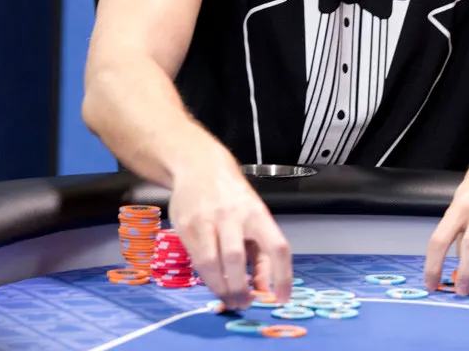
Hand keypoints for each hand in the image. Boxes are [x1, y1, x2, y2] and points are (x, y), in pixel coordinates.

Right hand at [168, 150, 292, 310]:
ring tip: (229, 300)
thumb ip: (260, 254)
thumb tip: (263, 289)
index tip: (282, 298)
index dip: (282, 276)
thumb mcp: (255, 217)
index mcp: (257, 213)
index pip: (277, 247)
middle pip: (236, 258)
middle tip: (244, 304)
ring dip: (221, 288)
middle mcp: (232, 215)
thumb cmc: (232, 196)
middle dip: (240, 288)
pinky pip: (196, 259)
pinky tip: (214, 282)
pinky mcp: (186, 225)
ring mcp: (206, 220)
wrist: (198, 165)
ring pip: (211, 262)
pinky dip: (206, 277)